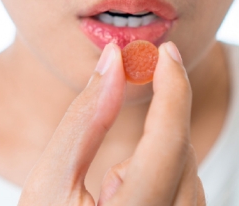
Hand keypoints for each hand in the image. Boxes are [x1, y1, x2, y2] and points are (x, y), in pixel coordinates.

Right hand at [17, 42, 205, 205]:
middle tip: (143, 71)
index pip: (168, 142)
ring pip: (189, 169)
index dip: (172, 89)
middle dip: (164, 107)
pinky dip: (165, 161)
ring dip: (161, 139)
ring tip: (115, 158)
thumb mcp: (49, 180)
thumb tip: (112, 62)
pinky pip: (186, 187)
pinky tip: (128, 176)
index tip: (165, 52)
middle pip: (182, 153)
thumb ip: (84, 118)